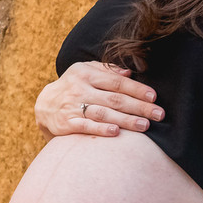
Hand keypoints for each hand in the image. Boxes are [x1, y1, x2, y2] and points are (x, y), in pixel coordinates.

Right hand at [34, 61, 162, 138]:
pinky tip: (116, 132)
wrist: (44, 105)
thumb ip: (106, 70)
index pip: (117, 81)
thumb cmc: (72, 86)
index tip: (154, 97)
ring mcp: (72, 106)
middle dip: (138, 107)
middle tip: (158, 114)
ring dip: (125, 120)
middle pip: (114, 99)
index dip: (137, 89)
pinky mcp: (66, 123)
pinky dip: (101, 129)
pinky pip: (85, 126)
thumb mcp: (84, 71)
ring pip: (103, 113)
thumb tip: (130, 71)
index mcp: (87, 74)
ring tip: (144, 125)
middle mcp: (80, 89)